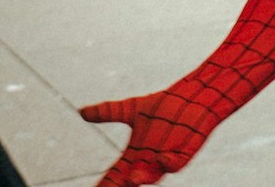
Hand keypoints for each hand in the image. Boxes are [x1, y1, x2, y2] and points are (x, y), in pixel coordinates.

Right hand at [81, 91, 211, 185]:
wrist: (193, 96)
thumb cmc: (164, 105)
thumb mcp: (131, 109)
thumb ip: (108, 112)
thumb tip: (81, 112)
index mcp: (135, 154)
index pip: (115, 175)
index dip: (104, 184)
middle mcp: (149, 161)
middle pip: (131, 181)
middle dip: (120, 186)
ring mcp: (166, 158)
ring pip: (153, 176)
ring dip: (142, 179)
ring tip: (130, 180)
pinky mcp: (184, 153)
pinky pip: (176, 163)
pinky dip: (169, 163)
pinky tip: (162, 158)